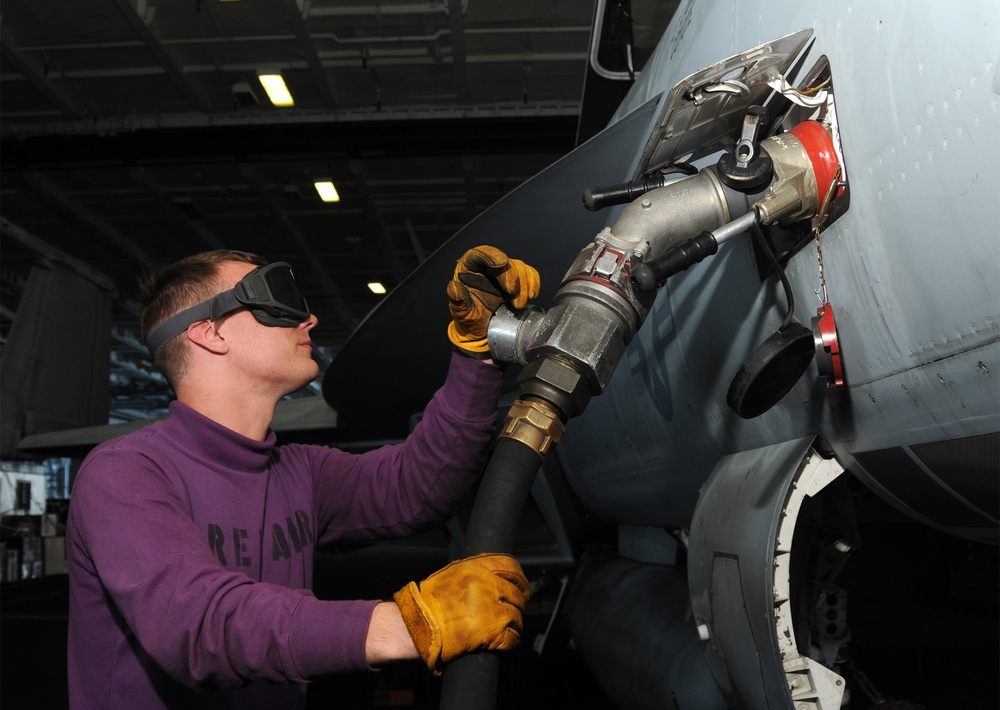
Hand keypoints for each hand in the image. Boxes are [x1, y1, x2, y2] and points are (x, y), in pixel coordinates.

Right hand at [393, 552, 529, 674]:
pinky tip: (504, 643)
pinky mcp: (492, 632)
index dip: (520, 580)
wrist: (416, 626)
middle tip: (511, 612)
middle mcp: (486, 586)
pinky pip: (512, 638)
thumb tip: (498, 579)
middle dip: (516, 606)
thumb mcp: (453, 575)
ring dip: (514, 625)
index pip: (511, 567)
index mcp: (477, 569)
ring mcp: (491, 609)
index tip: (522, 589)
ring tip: (507, 630)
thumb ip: (476, 574)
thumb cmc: (429, 603)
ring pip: (517, 617)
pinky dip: (511, 642)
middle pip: (516, 595)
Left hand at [447, 245, 539, 353]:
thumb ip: (458, 301)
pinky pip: (529, 274)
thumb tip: (453, 286)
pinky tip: (531, 296)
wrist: (484, 333)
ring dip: (524, 285)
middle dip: (512, 278)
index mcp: (468, 269)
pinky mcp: (517, 280)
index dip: (491, 255)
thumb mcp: (462, 314)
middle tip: (515, 298)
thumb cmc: (470, 321)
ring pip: (519, 267)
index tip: (502, 263)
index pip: (479, 253)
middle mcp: (486, 267)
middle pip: (504, 261)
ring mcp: (503, 273)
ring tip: (519, 305)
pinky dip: (533, 283)